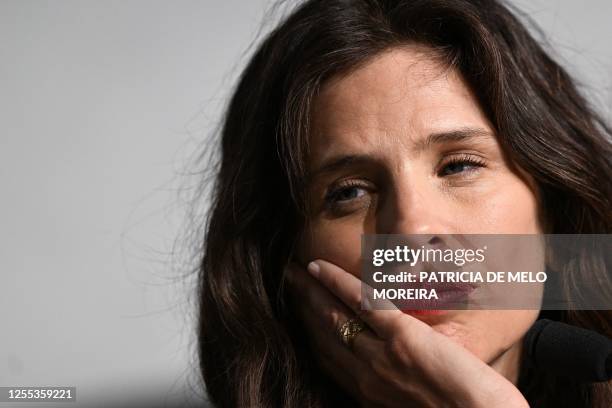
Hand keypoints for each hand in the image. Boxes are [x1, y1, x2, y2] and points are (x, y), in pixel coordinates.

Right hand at [285, 259, 528, 407]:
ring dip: (309, 292)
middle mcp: (366, 378)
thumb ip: (392, 390)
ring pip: (332, 318)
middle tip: (287, 283)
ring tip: (295, 272)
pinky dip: (338, 283)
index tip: (298, 312)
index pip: (327, 358)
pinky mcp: (403, 338)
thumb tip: (385, 372)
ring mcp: (380, 357)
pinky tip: (321, 267)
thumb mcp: (411, 407)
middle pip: (322, 336)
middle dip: (301, 307)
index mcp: (369, 395)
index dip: (309, 332)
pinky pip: (361, 304)